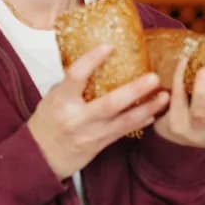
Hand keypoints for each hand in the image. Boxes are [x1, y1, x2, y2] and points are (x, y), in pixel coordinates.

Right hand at [27, 45, 168, 178]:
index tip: (108, 46)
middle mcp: (77, 118)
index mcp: (61, 101)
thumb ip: (72, 84)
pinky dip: (140, 121)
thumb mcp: (52, 98)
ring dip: (147, 108)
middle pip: (109, 103)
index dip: (92, 60)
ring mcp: (91, 133)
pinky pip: (124, 131)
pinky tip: (154, 113)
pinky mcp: (100, 144)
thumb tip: (95, 61)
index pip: (76, 76)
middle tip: (153, 77)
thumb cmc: (47, 123)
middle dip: (134, 90)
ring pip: (124, 121)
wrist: (40, 158)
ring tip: (164, 96)